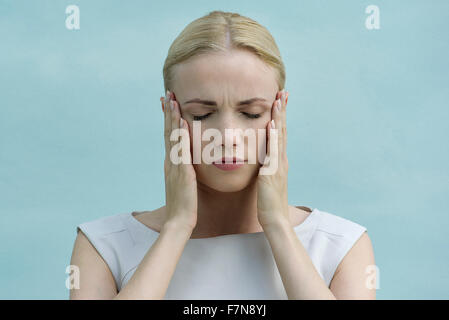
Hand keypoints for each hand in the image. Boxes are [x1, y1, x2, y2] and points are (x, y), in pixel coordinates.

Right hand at [161, 90, 197, 231]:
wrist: (180, 221)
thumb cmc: (184, 203)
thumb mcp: (183, 182)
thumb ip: (183, 169)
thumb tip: (186, 160)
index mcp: (171, 163)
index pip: (169, 136)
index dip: (168, 119)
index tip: (167, 103)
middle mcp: (170, 161)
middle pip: (168, 132)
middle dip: (167, 112)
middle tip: (167, 93)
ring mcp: (175, 166)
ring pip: (172, 137)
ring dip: (172, 118)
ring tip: (172, 100)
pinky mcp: (182, 172)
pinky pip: (181, 151)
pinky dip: (181, 136)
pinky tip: (182, 123)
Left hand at [256, 89, 289, 227]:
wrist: (274, 219)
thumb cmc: (268, 202)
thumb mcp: (266, 181)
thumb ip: (266, 168)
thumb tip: (262, 160)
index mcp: (278, 161)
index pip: (280, 134)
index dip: (280, 117)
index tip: (279, 101)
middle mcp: (281, 160)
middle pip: (283, 130)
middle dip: (282, 110)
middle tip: (283, 92)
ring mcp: (278, 165)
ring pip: (280, 136)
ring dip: (280, 117)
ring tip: (279, 99)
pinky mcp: (272, 172)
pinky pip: (273, 150)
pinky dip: (274, 136)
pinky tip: (272, 123)